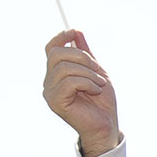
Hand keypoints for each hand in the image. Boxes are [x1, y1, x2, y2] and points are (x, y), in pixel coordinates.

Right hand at [43, 30, 120, 156]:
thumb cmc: (102, 101)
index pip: (51, 49)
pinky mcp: (55, 101)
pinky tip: (95, 91)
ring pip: (65, 68)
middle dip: (83, 58)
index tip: (75, 32)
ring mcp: (50, 91)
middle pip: (58, 54)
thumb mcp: (97, 72)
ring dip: (89, 74)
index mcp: (57, 73)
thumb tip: (76, 33)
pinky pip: (69, 82)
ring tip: (99, 84)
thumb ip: (86, 54)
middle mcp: (49, 81)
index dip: (61, 38)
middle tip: (98, 71)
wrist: (107, 125)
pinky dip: (87, 83)